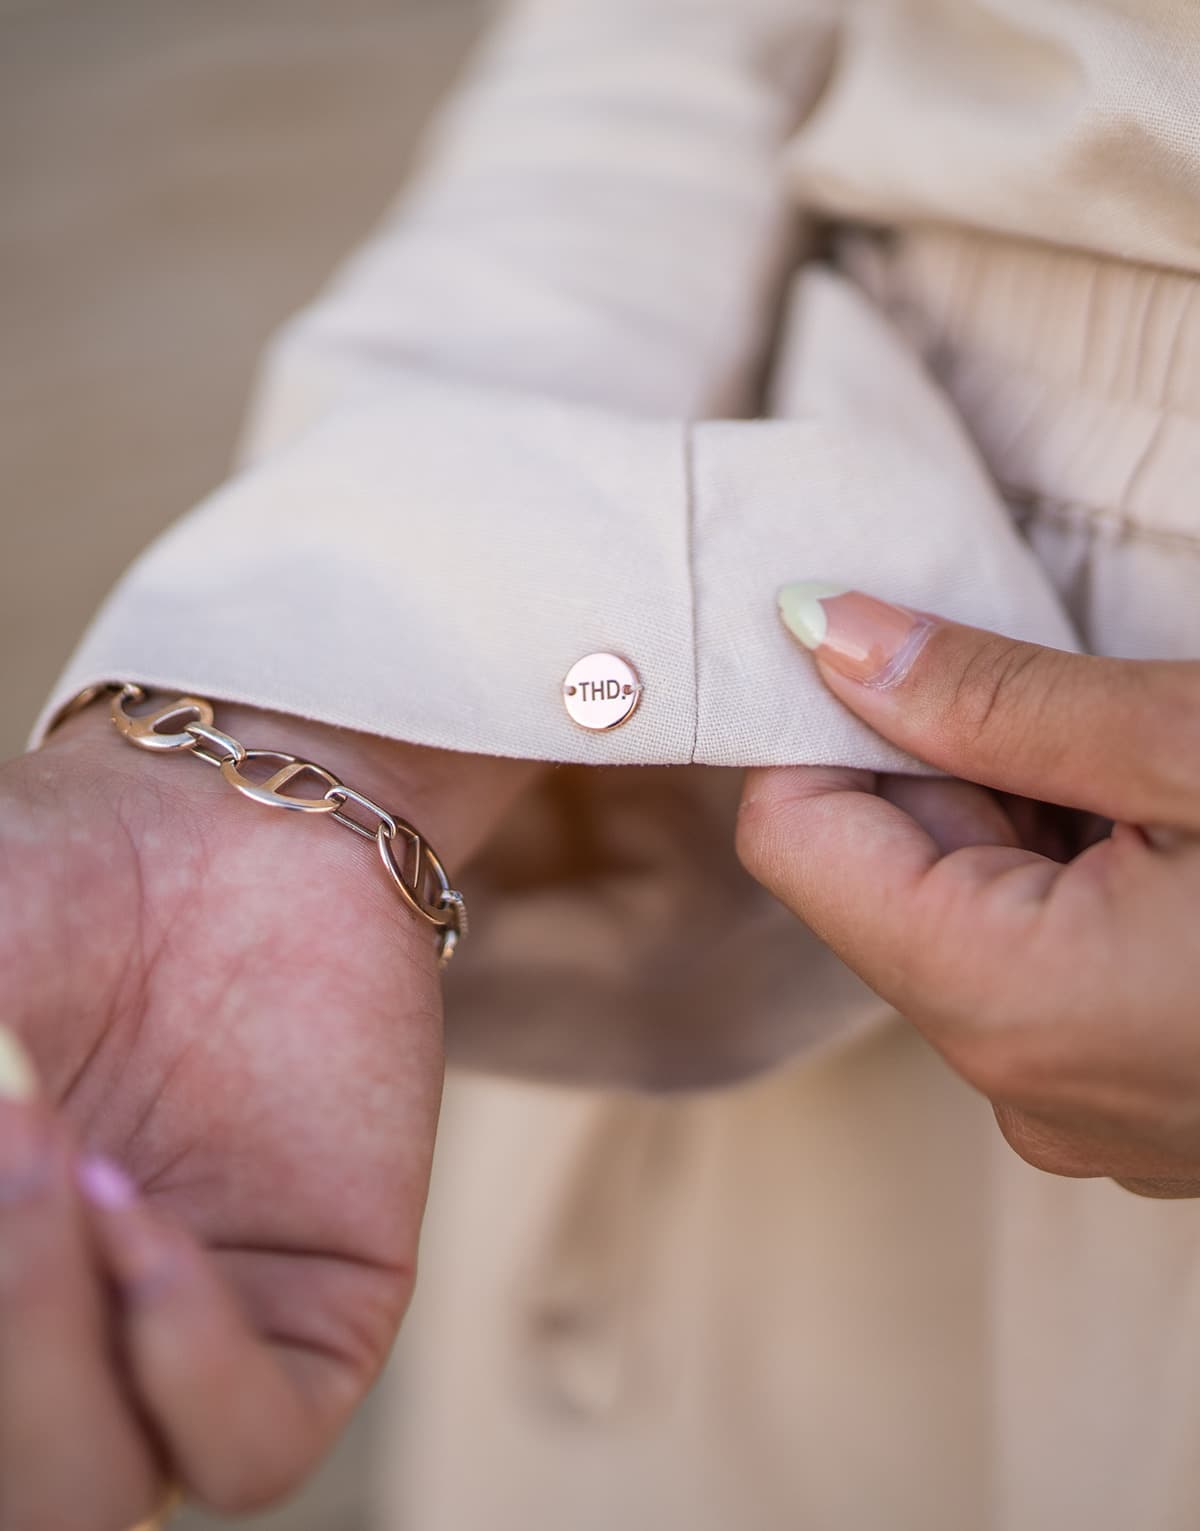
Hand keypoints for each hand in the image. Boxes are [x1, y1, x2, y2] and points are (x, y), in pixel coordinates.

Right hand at [0, 698, 537, 1528]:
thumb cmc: (48, 891)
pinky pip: (252, 1447)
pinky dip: (179, 1361)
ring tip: (57, 1163)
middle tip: (3, 1140)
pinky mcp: (316, 1316)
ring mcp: (177, 1342)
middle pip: (1, 1485)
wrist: (232, 819)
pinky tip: (143, 1225)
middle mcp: (58, 1334)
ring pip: (85, 1502)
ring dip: (40, 1349)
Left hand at [737, 586, 1199, 1196]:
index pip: (793, 841)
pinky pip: (1044, 968)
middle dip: (948, 770)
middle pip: (881, 879)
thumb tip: (824, 631)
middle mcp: (1023, 1084)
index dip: (825, 728)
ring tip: (1141, 783)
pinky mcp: (1139, 1098)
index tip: (888, 643)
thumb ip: (989, 697)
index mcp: (1008, 1007)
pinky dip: (1076, 888)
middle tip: (1066, 704)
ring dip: (1024, 824)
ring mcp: (1087, 1106)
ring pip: (969, 917)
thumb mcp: (1189, 754)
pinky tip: (1165, 843)